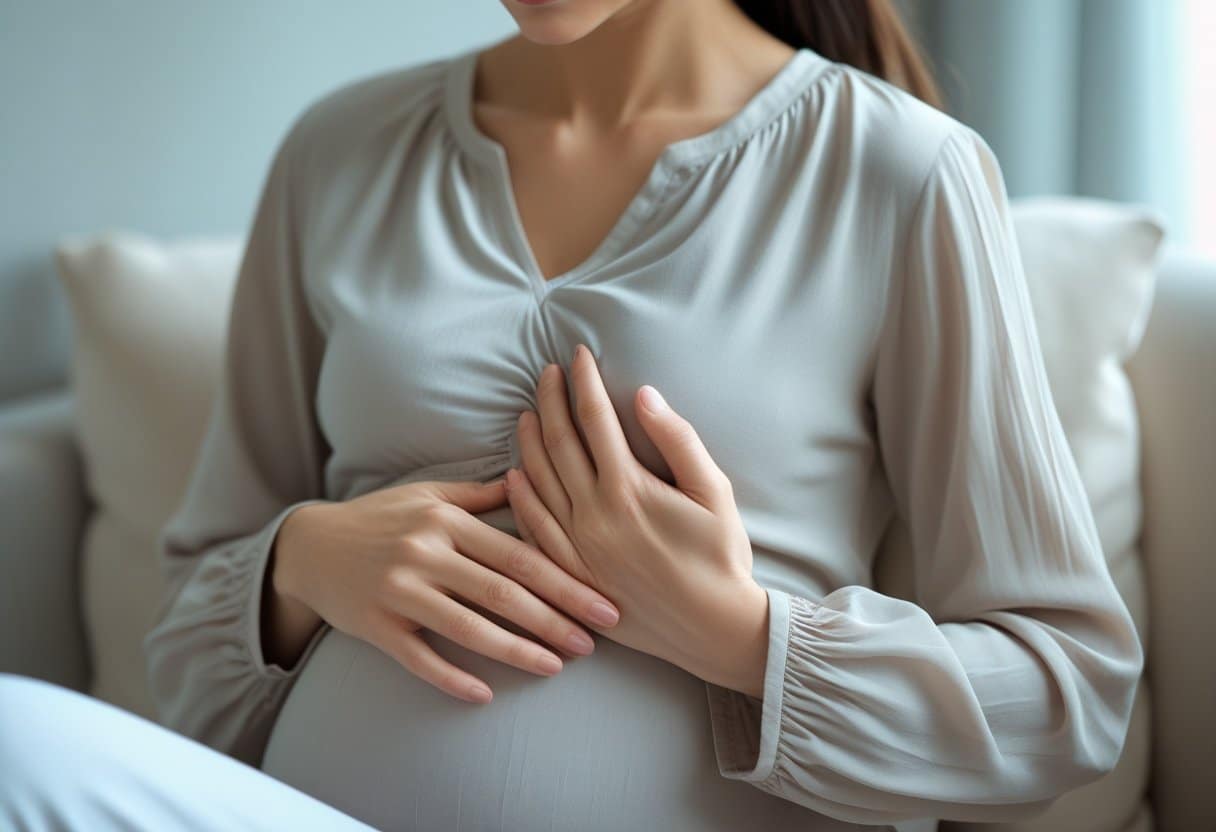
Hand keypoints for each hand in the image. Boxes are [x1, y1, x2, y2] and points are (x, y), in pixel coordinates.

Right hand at [268, 477, 621, 704]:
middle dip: (554, 619)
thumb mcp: (428, 495)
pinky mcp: (375, 625)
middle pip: (503, 592)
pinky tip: (485, 695)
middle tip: (594, 642)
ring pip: (468, 627)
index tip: (602, 602)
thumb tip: (532, 480)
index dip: (565, 581)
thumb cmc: (380, 518)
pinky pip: (419, 659)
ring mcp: (398, 591)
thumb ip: (480, 496)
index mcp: (446, 520)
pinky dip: (452, 678)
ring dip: (518, 651)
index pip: (518, 555)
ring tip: (557, 666)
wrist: (309, 546)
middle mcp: (425, 553)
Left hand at [504, 344, 769, 696]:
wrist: (713, 628)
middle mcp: (594, 514)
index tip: (578, 355)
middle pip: (559, 442)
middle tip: (547, 372)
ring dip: (529, 440)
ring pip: (538, 480)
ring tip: (528, 411)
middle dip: (550, 400)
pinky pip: (533, 529)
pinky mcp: (572, 573)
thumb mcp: (714, 492)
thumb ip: (678, 440)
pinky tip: (515, 475)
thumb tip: (642, 395)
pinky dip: (520, 497)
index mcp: (629, 488)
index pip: (594, 419)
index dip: (584, 381)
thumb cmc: (721, 557)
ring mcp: (577, 546)